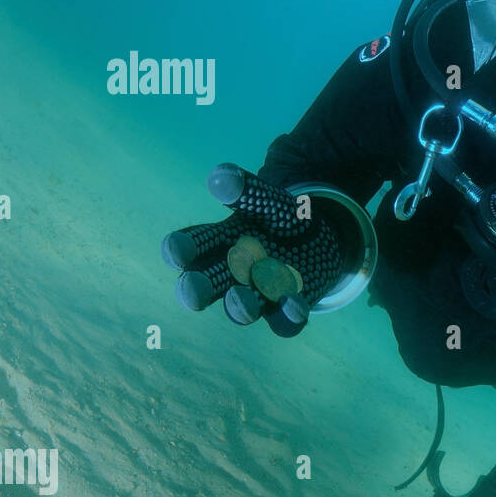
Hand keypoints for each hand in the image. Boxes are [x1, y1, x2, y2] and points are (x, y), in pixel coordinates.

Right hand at [161, 163, 345, 336]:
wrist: (319, 240)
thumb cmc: (279, 220)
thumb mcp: (268, 201)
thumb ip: (248, 191)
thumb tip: (219, 175)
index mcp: (217, 244)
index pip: (191, 247)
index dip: (180, 249)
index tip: (175, 249)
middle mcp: (230, 275)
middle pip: (205, 286)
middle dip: (196, 289)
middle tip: (191, 288)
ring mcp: (257, 296)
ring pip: (240, 309)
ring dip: (239, 306)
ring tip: (239, 299)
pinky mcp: (286, 311)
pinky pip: (284, 321)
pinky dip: (288, 315)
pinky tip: (294, 303)